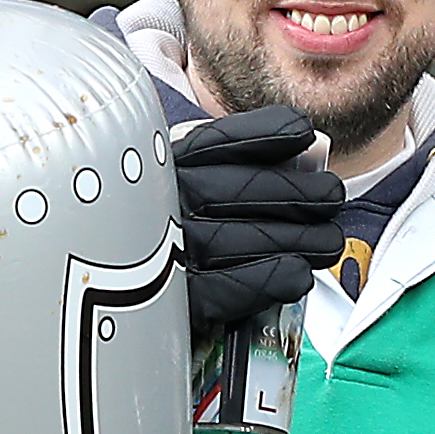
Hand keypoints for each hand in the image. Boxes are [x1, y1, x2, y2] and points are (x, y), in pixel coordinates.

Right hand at [172, 103, 343, 335]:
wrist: (102, 301)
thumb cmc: (159, 236)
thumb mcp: (185, 185)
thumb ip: (238, 164)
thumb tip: (308, 148)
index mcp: (161, 171)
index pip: (218, 142)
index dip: (266, 133)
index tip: (302, 131)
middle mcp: (160, 205)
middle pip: (244, 190)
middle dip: (302, 193)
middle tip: (332, 198)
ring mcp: (165, 253)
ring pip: (249, 239)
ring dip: (303, 239)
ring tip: (328, 242)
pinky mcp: (175, 302)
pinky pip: (230, 289)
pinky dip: (271, 280)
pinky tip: (297, 274)